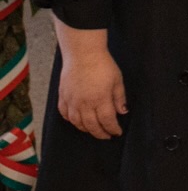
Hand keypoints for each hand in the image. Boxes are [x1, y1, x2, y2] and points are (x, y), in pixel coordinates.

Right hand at [55, 23, 126, 138]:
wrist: (82, 53)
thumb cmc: (103, 65)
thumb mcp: (117, 81)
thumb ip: (119, 98)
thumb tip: (122, 112)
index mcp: (100, 100)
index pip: (107, 121)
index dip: (113, 129)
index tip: (117, 132)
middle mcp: (84, 103)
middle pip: (91, 125)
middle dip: (100, 133)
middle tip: (106, 136)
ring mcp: (71, 100)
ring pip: (76, 122)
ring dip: (85, 129)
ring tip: (93, 130)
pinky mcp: (63, 95)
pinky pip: (64, 113)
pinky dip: (71, 120)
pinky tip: (76, 121)